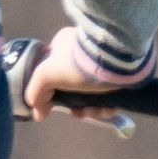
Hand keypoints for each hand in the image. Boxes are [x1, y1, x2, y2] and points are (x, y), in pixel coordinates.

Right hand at [19, 29, 135, 123]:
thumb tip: (37, 114)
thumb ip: (35, 93)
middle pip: (73, 85)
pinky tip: (105, 110)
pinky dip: (106, 106)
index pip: (51, 69)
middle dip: (73, 104)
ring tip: (91, 113)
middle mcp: (83, 51)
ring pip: (92, 93)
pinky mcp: (122, 75)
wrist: (117, 60)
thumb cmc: (76, 64)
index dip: (52, 90)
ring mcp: (104, 63)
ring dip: (89, 109)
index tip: (55, 104)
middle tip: (76, 112)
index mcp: (63, 44)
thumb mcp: (46, 75)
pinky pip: (110, 95)